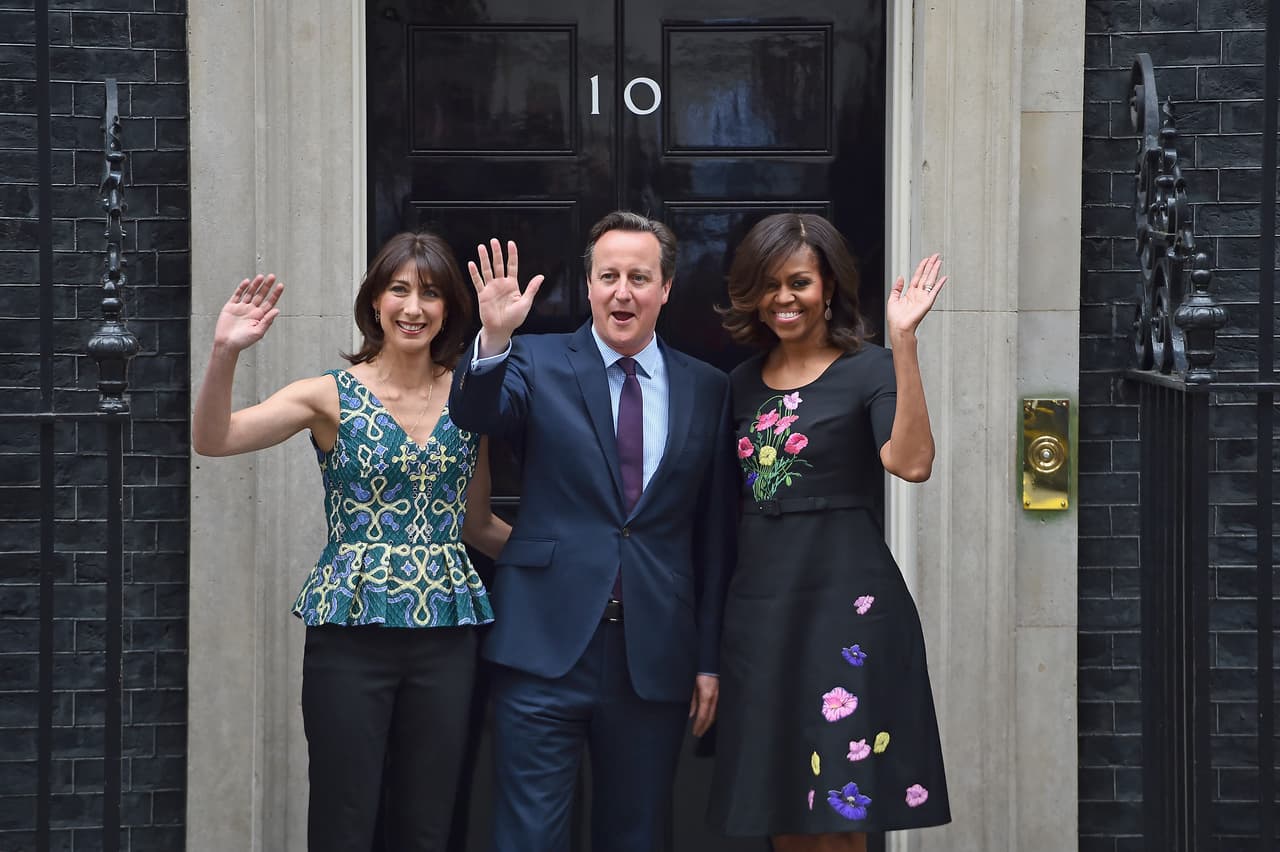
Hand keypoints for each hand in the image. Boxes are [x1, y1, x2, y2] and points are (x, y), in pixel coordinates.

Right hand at [214, 274, 282, 351]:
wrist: (226, 344)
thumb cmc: (243, 341)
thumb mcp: (258, 332)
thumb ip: (267, 321)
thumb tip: (277, 310)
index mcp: (260, 316)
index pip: (270, 302)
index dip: (275, 294)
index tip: (281, 285)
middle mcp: (252, 310)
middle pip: (261, 295)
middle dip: (266, 286)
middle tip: (272, 276)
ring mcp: (241, 307)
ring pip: (250, 293)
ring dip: (255, 285)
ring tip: (261, 277)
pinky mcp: (231, 306)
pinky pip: (237, 295)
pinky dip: (242, 288)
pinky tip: (247, 282)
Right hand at [468, 239, 543, 353]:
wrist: (501, 329)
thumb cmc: (514, 318)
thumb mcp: (526, 303)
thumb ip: (532, 289)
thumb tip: (541, 276)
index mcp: (512, 285)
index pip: (512, 266)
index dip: (512, 255)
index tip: (511, 243)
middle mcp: (501, 284)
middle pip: (498, 264)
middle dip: (496, 253)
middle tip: (494, 241)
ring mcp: (491, 288)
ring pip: (487, 270)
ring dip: (484, 259)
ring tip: (482, 247)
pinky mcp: (482, 294)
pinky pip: (478, 282)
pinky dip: (474, 273)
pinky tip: (472, 264)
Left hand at [689, 674, 718, 735]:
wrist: (711, 666)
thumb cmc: (701, 676)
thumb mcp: (694, 688)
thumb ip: (693, 702)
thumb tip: (691, 715)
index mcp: (706, 697)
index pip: (703, 716)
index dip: (699, 725)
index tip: (695, 732)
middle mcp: (714, 699)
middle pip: (710, 718)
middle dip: (704, 727)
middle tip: (698, 734)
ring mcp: (719, 698)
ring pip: (715, 715)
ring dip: (709, 723)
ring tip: (703, 729)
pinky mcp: (721, 696)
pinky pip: (718, 710)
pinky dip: (713, 716)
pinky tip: (710, 720)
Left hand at [886, 253, 945, 341]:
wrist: (899, 328)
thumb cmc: (896, 319)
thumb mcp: (892, 299)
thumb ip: (897, 288)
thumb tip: (900, 277)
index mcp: (910, 293)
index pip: (917, 276)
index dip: (921, 267)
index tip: (925, 260)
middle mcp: (918, 294)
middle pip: (925, 276)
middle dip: (930, 265)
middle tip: (935, 256)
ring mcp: (923, 298)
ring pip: (930, 280)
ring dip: (935, 271)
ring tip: (939, 261)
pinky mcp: (927, 302)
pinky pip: (935, 291)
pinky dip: (940, 284)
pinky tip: (944, 278)